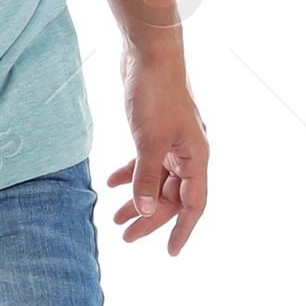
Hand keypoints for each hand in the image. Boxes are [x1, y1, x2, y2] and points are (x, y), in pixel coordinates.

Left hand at [107, 57, 207, 250]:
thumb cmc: (156, 93)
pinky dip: (130, 173)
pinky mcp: (156, 130)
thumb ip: (146, 178)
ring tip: (115, 216)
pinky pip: (146, 161)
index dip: (183, 229)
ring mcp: (172, 141)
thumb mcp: (149, 141)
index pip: (194, 203)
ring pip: (157, 179)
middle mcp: (188, 151)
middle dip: (150, 217)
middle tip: (125, 236)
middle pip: (172, 195)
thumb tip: (145, 212)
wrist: (149, 52)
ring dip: (137, 198)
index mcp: (196, 156)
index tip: (171, 252)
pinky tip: (110, 182)